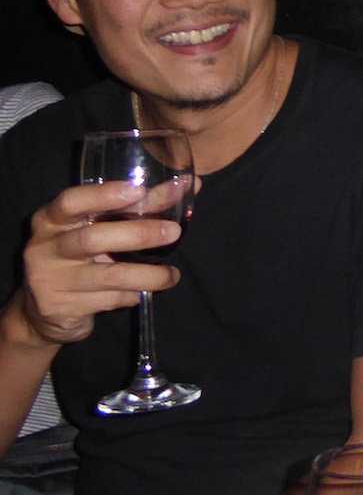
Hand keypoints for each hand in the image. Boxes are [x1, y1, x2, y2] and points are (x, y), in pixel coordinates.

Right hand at [15, 181, 180, 346]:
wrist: (43, 310)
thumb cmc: (81, 257)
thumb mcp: (99, 229)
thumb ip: (138, 208)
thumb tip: (188, 184)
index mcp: (51, 219)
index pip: (71, 202)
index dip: (104, 196)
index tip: (139, 191)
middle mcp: (45, 247)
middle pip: (92, 239)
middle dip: (138, 234)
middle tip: (173, 231)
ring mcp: (49, 279)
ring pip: (108, 276)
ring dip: (148, 275)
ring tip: (172, 275)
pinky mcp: (60, 308)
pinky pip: (109, 300)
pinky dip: (132, 295)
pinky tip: (141, 292)